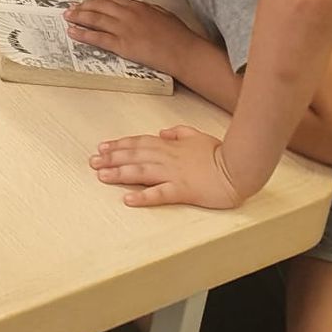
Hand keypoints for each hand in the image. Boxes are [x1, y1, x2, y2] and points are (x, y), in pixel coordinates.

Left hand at [64, 0, 194, 76]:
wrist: (183, 51)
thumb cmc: (178, 35)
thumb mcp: (162, 14)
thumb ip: (147, 9)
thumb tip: (139, 9)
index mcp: (138, 6)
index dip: (96, 1)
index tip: (88, 2)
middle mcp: (128, 14)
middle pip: (99, 6)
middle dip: (83, 7)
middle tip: (71, 8)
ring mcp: (124, 29)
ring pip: (95, 19)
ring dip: (78, 17)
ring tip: (67, 17)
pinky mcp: (122, 45)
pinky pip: (98, 38)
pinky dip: (83, 34)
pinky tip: (73, 32)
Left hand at [91, 125, 247, 209]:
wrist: (239, 167)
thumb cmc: (220, 153)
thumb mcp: (197, 135)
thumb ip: (178, 132)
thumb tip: (163, 132)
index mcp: (170, 145)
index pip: (139, 143)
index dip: (119, 145)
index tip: (102, 147)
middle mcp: (168, 158)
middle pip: (134, 156)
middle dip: (111, 158)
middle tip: (92, 162)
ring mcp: (174, 174)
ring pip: (140, 172)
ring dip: (119, 174)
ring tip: (102, 176)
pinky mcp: (183, 190)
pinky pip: (159, 193)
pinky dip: (143, 196)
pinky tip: (128, 199)